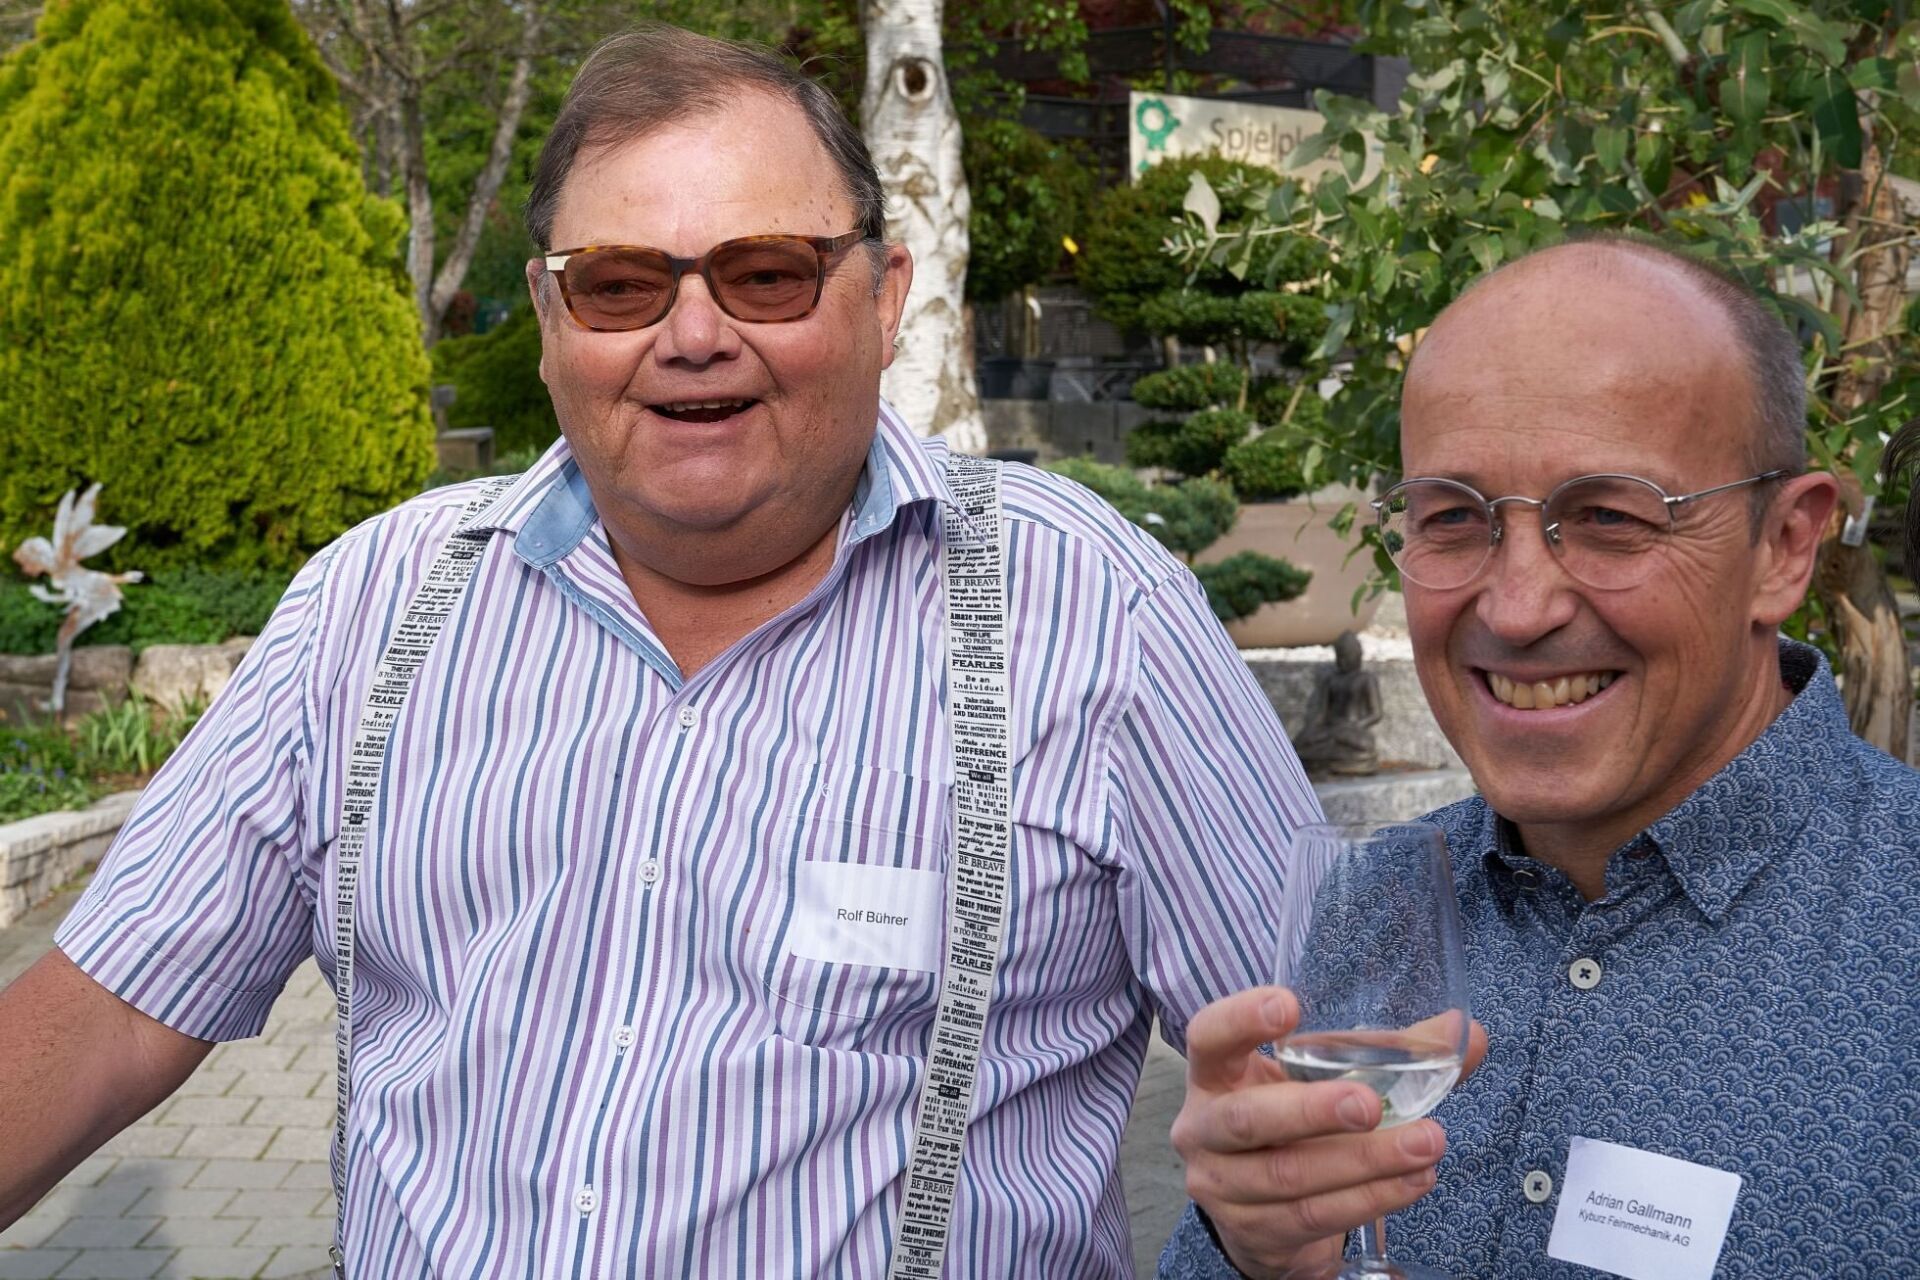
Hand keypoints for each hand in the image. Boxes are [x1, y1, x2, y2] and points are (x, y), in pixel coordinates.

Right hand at [1170, 986, 1487, 1278]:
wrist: (1260, 1214)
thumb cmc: (1292, 1124)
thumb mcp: (1319, 1082)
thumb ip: (1387, 1054)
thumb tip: (1465, 1033)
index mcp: (1216, 1074)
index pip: (1208, 1037)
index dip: (1241, 1019)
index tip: (1290, 1006)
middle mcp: (1203, 1128)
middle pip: (1247, 1119)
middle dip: (1311, 1110)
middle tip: (1370, 1104)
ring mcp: (1222, 1186)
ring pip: (1289, 1176)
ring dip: (1364, 1162)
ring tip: (1426, 1145)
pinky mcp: (1252, 1231)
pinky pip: (1312, 1216)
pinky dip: (1370, 1198)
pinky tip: (1413, 1181)